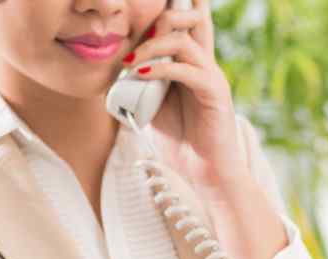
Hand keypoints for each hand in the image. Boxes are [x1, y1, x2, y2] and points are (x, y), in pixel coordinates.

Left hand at [123, 0, 247, 188]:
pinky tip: (142, 74)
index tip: (146, 4)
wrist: (207, 172)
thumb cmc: (182, 141)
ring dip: (152, 44)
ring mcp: (211, 75)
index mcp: (192, 63)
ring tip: (131, 61)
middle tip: (136, 35)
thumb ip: (139, 85)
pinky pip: (187, 69)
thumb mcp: (152, 107)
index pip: (186, 22)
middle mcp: (205, 63)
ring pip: (185, 39)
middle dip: (163, 14)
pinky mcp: (215, 91)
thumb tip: (112, 73)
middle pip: (192, 17)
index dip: (174, 6)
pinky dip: (161, 68)